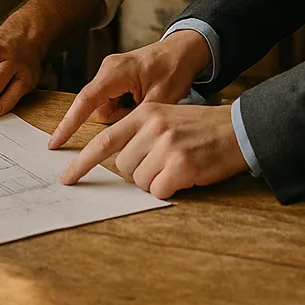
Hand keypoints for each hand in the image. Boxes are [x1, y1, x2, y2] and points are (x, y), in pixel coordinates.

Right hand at [47, 30, 211, 148]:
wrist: (184, 49)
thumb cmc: (174, 68)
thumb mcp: (161, 98)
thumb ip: (137, 118)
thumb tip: (121, 138)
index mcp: (115, 72)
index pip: (85, 101)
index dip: (69, 123)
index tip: (56, 142)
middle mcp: (107, 70)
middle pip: (95, 106)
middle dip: (114, 117)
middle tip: (140, 109)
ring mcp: (110, 73)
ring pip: (104, 106)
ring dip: (121, 114)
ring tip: (147, 102)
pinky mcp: (115, 78)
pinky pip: (111, 100)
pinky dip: (123, 108)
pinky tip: (143, 100)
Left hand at [58, 102, 248, 199]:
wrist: (237, 129)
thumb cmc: (201, 128)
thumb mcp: (166, 118)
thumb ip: (140, 134)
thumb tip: (118, 163)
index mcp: (145, 113)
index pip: (104, 141)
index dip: (83, 162)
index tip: (67, 178)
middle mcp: (152, 127)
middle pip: (123, 167)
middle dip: (138, 173)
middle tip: (161, 166)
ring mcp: (166, 146)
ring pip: (140, 181)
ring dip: (156, 181)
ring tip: (177, 167)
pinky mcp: (180, 165)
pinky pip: (159, 191)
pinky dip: (169, 190)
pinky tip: (185, 176)